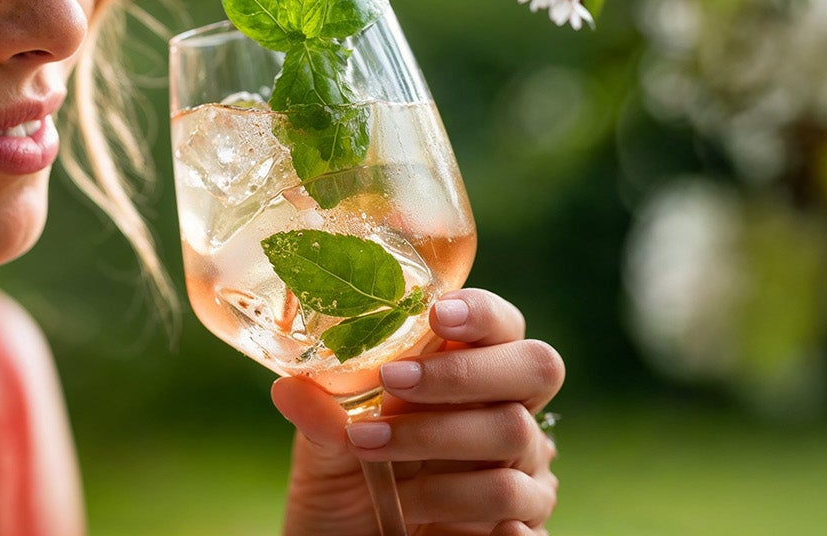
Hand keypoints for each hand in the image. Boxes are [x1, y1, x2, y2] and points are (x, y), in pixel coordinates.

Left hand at [272, 288, 563, 535]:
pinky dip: (495, 520)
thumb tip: (290, 389)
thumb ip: (322, 420)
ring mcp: (523, 471)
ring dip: (437, 443)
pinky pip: (524, 519)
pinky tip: (445, 528)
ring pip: (515, 438)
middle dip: (464, 372)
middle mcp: (509, 416)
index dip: (483, 313)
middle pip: (535, 369)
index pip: (503, 328)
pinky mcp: (521, 526)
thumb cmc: (347, 493)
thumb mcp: (323, 455)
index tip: (436, 314)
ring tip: (373, 455)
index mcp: (472, 380)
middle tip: (393, 382)